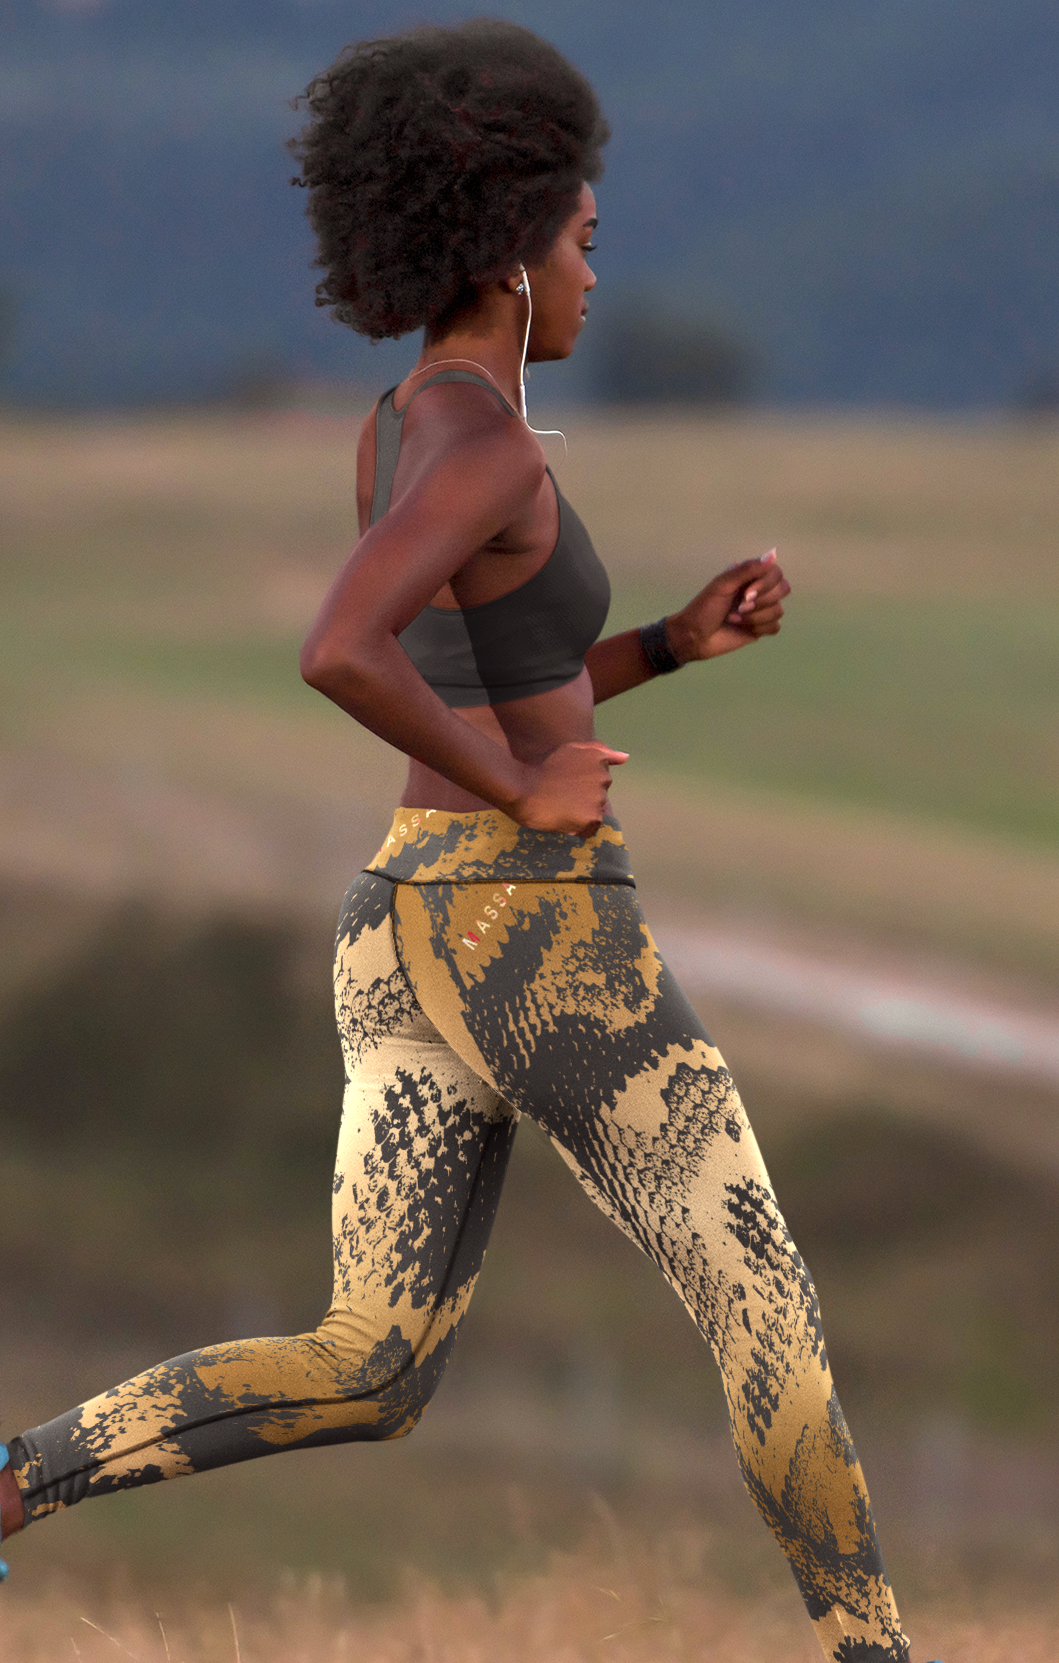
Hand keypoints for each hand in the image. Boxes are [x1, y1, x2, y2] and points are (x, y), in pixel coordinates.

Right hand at [515, 741, 628, 836]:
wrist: (521, 788)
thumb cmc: (542, 769)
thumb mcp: (572, 749)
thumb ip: (601, 751)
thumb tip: (626, 758)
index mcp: (599, 759)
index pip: (600, 780)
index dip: (581, 784)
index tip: (565, 783)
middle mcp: (604, 777)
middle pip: (598, 797)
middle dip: (583, 798)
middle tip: (561, 795)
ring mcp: (599, 798)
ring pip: (594, 812)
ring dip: (580, 813)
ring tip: (560, 806)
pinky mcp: (592, 817)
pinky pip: (590, 830)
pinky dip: (578, 829)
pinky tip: (563, 819)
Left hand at [666, 550, 790, 662]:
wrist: (694, 637)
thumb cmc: (704, 608)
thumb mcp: (722, 585)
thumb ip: (747, 570)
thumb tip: (773, 555)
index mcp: (750, 577)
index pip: (776, 572)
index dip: (766, 583)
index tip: (746, 593)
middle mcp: (759, 591)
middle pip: (784, 589)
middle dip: (762, 601)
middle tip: (740, 607)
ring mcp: (761, 610)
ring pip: (779, 610)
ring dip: (755, 617)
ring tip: (735, 619)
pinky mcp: (761, 629)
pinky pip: (775, 627)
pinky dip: (759, 628)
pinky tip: (742, 628)